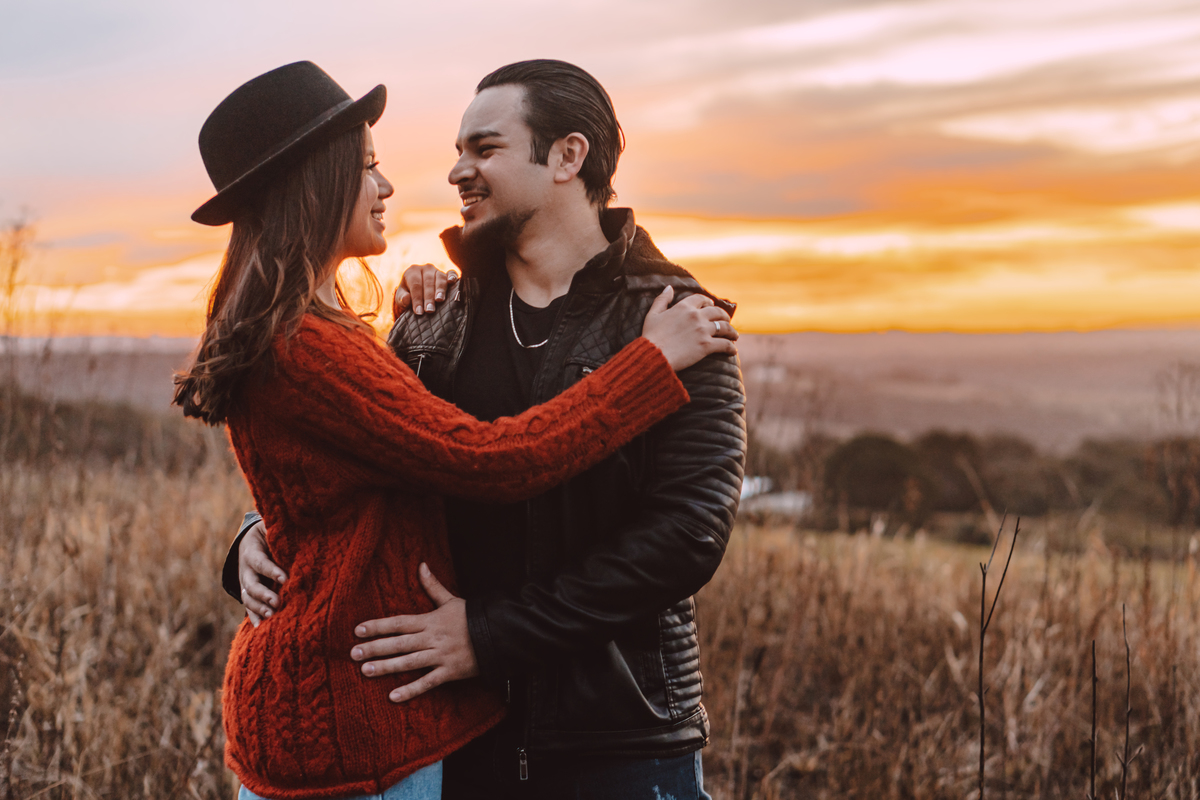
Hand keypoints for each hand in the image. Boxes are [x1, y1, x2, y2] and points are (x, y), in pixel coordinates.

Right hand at [238, 521, 287, 626]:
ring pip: (248, 598)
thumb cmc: (270, 533)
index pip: (260, 563)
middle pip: (250, 585)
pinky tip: (260, 627)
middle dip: (264, 595)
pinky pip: (249, 606)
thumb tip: (301, 519)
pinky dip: (254, 616)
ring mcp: (246, 582)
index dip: (271, 571)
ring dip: (259, 608)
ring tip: (272, 616)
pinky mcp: (249, 592)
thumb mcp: (271, 527)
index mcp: (251, 551)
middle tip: (277, 602)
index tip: (285, 578)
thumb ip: (281, 528)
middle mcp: (246, 569)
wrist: (252, 541)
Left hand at [350, 563, 479, 701]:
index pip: (399, 622)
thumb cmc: (473, 617)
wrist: (499, 634)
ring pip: (409, 662)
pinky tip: (393, 696)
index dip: (378, 626)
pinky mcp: (450, 672)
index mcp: (430, 620)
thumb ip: (433, 586)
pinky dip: (411, 690)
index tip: (358, 630)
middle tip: (353, 653)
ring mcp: (441, 656)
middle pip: (399, 643)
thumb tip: (421, 565)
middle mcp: (432, 638)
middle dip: (375, 648)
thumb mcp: (451, 600)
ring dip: (387, 667)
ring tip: (365, 671)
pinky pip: (428, 682)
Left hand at [393, 264, 458, 317]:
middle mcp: (425, 269)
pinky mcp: (448, 274)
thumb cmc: (409, 295)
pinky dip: (452, 277)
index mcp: (412, 272)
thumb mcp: (401, 298)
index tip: (419, 312)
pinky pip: (451, 273)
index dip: (417, 299)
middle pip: (428, 282)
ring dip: (440, 290)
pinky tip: (452, 282)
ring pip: (440, 278)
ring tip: (439, 300)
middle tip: (429, 310)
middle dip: (428, 297)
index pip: (415, 285)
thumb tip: (406, 299)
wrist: (419, 292)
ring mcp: (437, 270)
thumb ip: (401, 298)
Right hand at [641, 286, 737, 370]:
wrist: (653, 355)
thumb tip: (669, 287)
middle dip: (724, 316)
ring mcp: (703, 330)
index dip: (708, 302)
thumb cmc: (651, 336)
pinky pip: (724, 344)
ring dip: (732, 331)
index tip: (711, 306)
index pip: (702, 299)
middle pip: (717, 312)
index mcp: (684, 307)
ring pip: (725, 327)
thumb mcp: (653, 314)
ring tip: (734, 335)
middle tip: (726, 321)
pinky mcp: (706, 345)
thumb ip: (662, 299)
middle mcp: (696, 316)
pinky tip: (733, 350)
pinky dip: (731, 347)